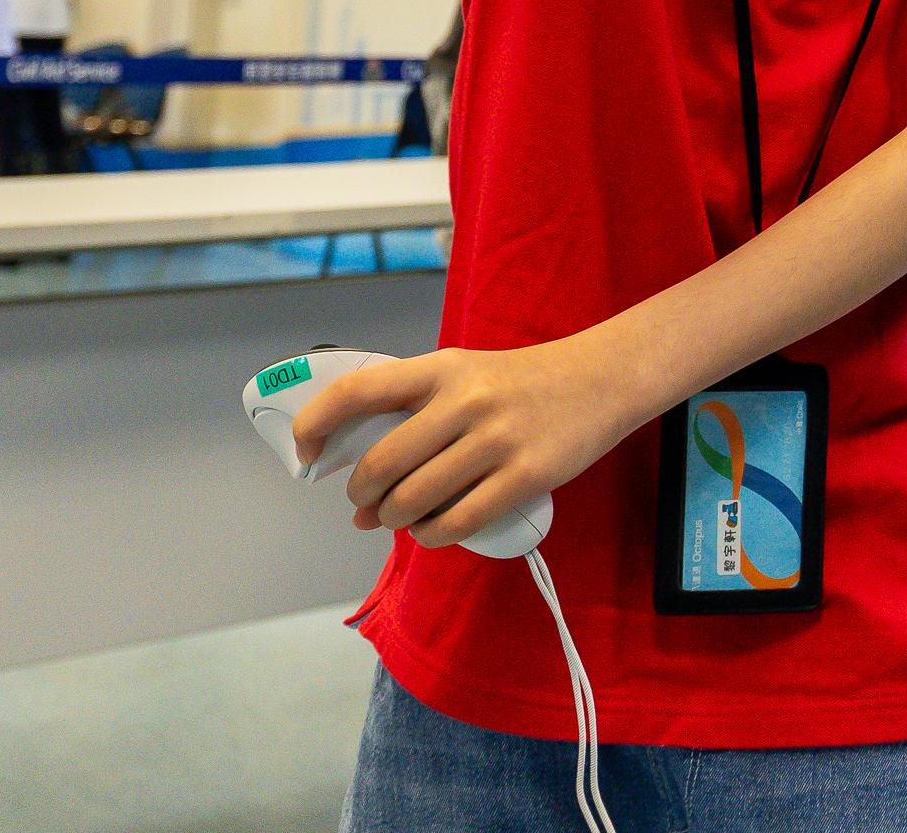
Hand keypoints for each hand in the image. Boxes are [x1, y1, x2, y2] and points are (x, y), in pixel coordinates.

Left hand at [299, 339, 643, 550]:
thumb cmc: (523, 382)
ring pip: (415, 500)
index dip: (317, 423)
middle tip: (366, 506)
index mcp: (441, 369)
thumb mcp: (465, 375)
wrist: (602, 379)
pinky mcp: (526, 475)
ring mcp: (496, 439)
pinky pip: (459, 522)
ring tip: (401, 520)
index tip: (304, 451)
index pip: (358, 391)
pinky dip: (433, 537)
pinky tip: (432, 533)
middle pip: (382, 465)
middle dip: (362, 496)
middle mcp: (464, 400)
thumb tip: (364, 502)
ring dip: (395, 521)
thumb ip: (415, 420)